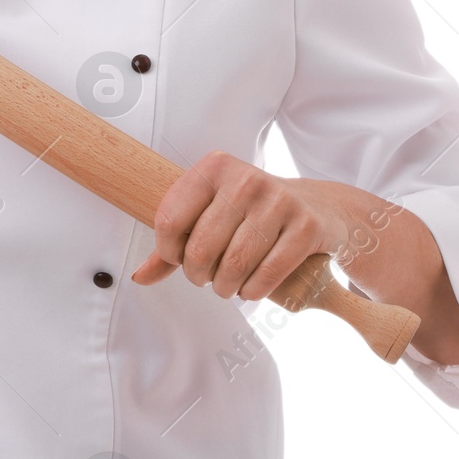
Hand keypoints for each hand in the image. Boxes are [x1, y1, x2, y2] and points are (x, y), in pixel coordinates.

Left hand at [128, 150, 358, 298]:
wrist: (318, 206)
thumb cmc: (250, 213)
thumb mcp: (209, 213)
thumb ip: (173, 244)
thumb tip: (140, 277)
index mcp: (214, 167)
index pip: (170, 219)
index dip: (168, 251)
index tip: (178, 258)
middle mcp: (246, 178)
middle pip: (201, 247)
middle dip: (198, 275)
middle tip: (205, 277)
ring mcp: (279, 200)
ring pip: (234, 264)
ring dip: (224, 287)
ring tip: (226, 285)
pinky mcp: (305, 226)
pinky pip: (267, 273)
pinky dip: (252, 291)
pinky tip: (249, 289)